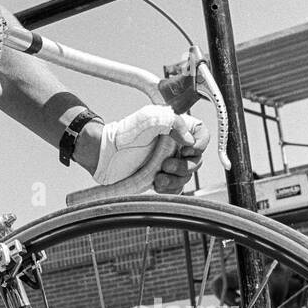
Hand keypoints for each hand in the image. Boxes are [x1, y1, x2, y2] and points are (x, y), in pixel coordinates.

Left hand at [87, 105, 208, 192]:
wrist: (106, 153)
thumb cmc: (126, 132)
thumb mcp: (151, 118)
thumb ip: (175, 123)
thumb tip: (190, 141)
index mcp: (177, 129)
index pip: (202, 134)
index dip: (200, 144)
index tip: (185, 148)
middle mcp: (175, 146)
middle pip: (196, 159)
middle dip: (184, 166)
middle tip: (166, 165)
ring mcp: (168, 162)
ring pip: (186, 176)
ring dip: (175, 179)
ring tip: (158, 176)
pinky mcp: (161, 178)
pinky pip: (176, 188)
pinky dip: (170, 188)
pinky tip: (157, 184)